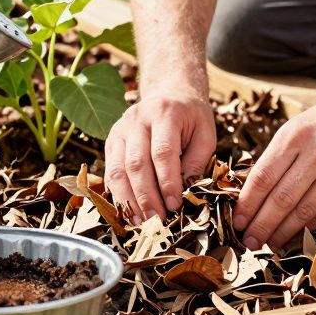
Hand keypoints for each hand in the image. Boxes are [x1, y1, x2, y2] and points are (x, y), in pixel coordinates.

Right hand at [104, 89, 215, 223]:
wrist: (170, 92)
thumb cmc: (192, 117)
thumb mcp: (205, 135)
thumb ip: (196, 163)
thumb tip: (186, 195)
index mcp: (165, 113)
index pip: (162, 152)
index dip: (167, 182)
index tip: (175, 206)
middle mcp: (137, 119)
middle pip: (136, 163)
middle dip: (145, 197)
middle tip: (156, 221)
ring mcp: (120, 129)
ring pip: (117, 169)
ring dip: (128, 199)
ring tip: (140, 222)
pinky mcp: (111, 140)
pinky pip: (110, 171)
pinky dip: (118, 194)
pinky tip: (129, 211)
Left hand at [232, 92, 315, 249]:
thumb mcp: (293, 130)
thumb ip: (274, 159)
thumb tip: (251, 197)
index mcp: (295, 136)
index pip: (263, 177)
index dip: (248, 203)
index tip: (237, 221)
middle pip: (282, 199)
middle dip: (261, 225)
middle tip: (248, 241)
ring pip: (303, 211)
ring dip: (282, 232)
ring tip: (268, 243)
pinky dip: (306, 227)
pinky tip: (293, 235)